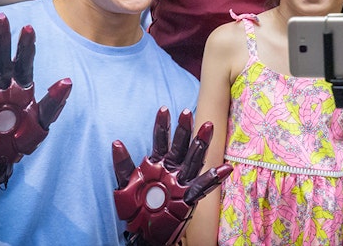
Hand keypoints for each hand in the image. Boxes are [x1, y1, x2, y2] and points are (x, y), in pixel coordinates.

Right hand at [0, 13, 72, 186]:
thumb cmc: (20, 140)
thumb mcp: (41, 122)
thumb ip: (53, 103)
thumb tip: (68, 81)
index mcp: (20, 86)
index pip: (24, 61)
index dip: (26, 45)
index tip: (29, 27)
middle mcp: (1, 85)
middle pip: (1, 56)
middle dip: (1, 37)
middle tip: (0, 16)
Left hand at [113, 107, 233, 245]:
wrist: (142, 235)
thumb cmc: (134, 210)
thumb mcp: (123, 186)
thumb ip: (122, 164)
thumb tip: (116, 141)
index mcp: (157, 164)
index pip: (160, 140)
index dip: (162, 125)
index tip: (163, 109)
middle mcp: (172, 170)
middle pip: (180, 146)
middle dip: (183, 129)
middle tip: (187, 112)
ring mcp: (181, 183)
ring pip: (193, 159)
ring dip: (200, 144)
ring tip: (208, 127)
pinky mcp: (188, 199)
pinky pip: (202, 187)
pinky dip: (214, 178)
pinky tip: (226, 168)